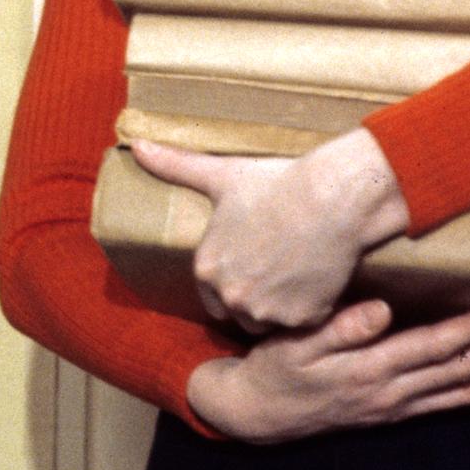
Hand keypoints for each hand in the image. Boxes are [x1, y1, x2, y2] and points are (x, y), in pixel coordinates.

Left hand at [131, 133, 409, 332]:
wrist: (333, 198)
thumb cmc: (278, 184)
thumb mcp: (222, 175)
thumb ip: (175, 166)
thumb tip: (136, 144)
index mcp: (207, 268)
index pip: (210, 295)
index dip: (230, 282)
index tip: (251, 264)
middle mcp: (230, 296)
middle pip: (237, 312)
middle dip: (251, 299)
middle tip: (276, 270)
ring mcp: (266, 312)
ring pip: (267, 323)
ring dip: (278, 309)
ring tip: (295, 277)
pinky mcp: (301, 320)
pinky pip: (302, 325)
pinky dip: (310, 310)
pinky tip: (317, 281)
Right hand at [188, 298, 469, 441]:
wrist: (260, 413)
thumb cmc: (275, 368)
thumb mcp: (294, 343)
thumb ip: (339, 327)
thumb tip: (383, 310)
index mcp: (371, 369)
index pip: (435, 347)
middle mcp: (393, 392)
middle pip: (463, 371)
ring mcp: (398, 407)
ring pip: (466, 390)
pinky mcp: (396, 414)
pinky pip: (452, 404)